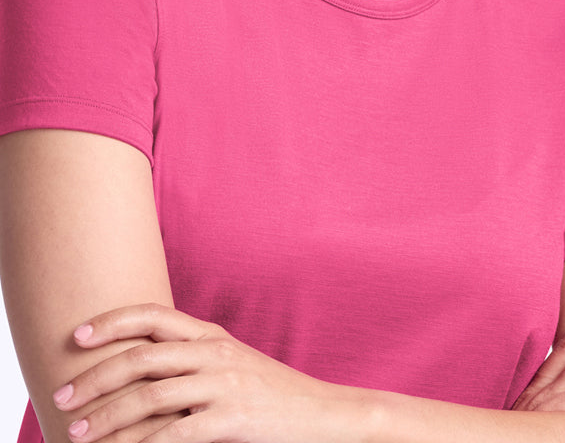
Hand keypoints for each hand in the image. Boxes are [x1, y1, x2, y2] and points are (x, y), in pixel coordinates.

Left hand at [52, 303, 334, 442]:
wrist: (321, 415)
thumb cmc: (269, 394)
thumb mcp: (229, 365)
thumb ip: (190, 360)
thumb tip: (138, 368)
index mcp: (209, 335)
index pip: (152, 317)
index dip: (111, 322)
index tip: (77, 337)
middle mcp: (212, 352)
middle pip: (140, 357)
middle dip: (94, 377)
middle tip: (61, 398)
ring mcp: (223, 385)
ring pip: (149, 396)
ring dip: (107, 416)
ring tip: (79, 433)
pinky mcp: (232, 420)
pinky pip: (175, 435)